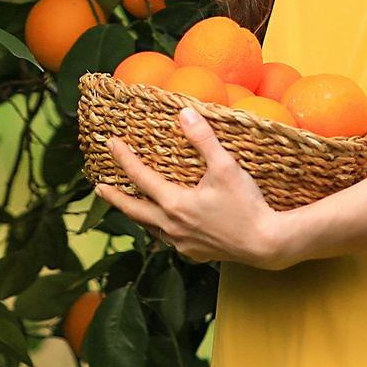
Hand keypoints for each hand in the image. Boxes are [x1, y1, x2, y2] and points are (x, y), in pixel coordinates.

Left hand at [96, 108, 298, 269]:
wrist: (267, 244)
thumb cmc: (247, 205)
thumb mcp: (226, 167)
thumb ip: (204, 140)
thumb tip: (184, 113)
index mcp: (175, 204)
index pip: (141, 178)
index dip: (123, 159)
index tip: (111, 144)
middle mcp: (173, 226)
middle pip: (135, 211)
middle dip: (115, 198)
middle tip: (100, 189)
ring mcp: (182, 243)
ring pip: (151, 228)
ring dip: (138, 215)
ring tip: (132, 206)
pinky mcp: (195, 253)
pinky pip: (170, 240)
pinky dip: (161, 229)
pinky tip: (167, 226)